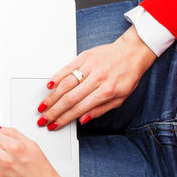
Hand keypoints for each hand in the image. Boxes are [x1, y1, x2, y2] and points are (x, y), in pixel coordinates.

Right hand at [37, 25, 156, 129]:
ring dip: (51, 97)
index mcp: (107, 91)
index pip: (79, 108)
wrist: (133, 52)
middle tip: (43, 118)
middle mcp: (97, 78)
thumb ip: (101, 109)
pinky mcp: (85, 56)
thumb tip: (83, 119)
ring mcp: (90, 66)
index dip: (64, 119)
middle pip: (69, 98)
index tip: (54, 124)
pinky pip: (67, 68)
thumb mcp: (121, 98)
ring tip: (42, 106)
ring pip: (65, 84)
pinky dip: (56, 77)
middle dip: (54, 111)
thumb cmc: (128, 75)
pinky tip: (49, 86)